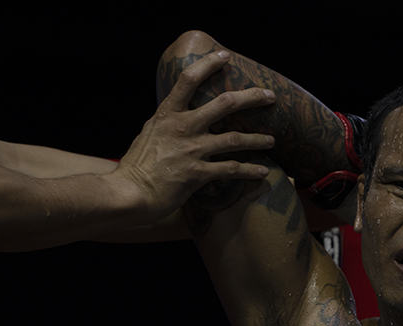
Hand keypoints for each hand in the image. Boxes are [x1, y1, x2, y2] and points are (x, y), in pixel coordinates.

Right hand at [111, 50, 275, 220]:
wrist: (130, 192)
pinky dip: (249, 171)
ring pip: (234, 139)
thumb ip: (167, 121)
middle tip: (269, 96)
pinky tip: (262, 172)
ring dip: (257, 139)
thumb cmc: (138, 164)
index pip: (188, 79)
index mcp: (168, 114)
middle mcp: (183, 127)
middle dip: (251, 97)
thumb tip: (178, 113)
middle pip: (225, 104)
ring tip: (271, 140)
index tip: (225, 56)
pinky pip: (231, 169)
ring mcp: (192, 150)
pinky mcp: (198, 174)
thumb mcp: (149, 132)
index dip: (208, 64)